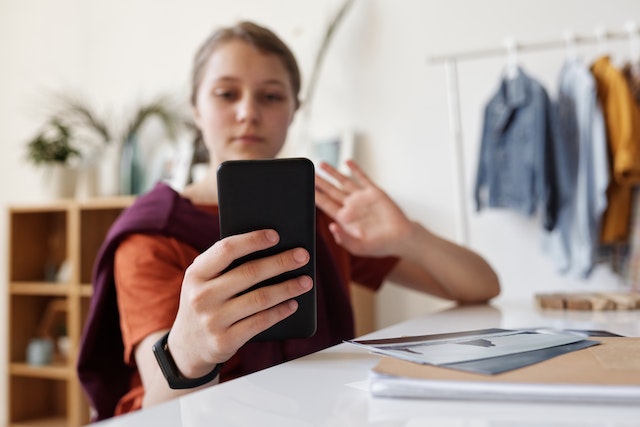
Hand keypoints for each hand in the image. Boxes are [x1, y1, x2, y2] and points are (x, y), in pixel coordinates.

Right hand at [168, 229, 311, 377]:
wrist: (187, 346)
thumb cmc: (206, 302)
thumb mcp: (204, 281)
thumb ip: (226, 265)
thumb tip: (272, 248)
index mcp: (196, 273)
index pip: (226, 249)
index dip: (253, 240)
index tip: (276, 235)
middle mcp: (201, 296)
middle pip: (249, 273)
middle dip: (281, 262)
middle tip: (303, 256)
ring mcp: (212, 320)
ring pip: (259, 298)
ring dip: (287, 288)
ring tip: (305, 281)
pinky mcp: (224, 341)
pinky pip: (260, 322)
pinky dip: (280, 311)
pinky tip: (293, 304)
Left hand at [315, 160, 411, 257]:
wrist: (401, 238)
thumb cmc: (380, 245)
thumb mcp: (358, 247)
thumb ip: (343, 239)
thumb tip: (331, 227)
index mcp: (345, 219)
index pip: (326, 204)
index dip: (315, 196)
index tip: (305, 188)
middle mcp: (351, 206)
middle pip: (331, 190)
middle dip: (320, 182)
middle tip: (309, 173)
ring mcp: (362, 198)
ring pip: (343, 181)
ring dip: (332, 173)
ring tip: (321, 164)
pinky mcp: (374, 192)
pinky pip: (362, 178)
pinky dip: (355, 169)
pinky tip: (347, 162)